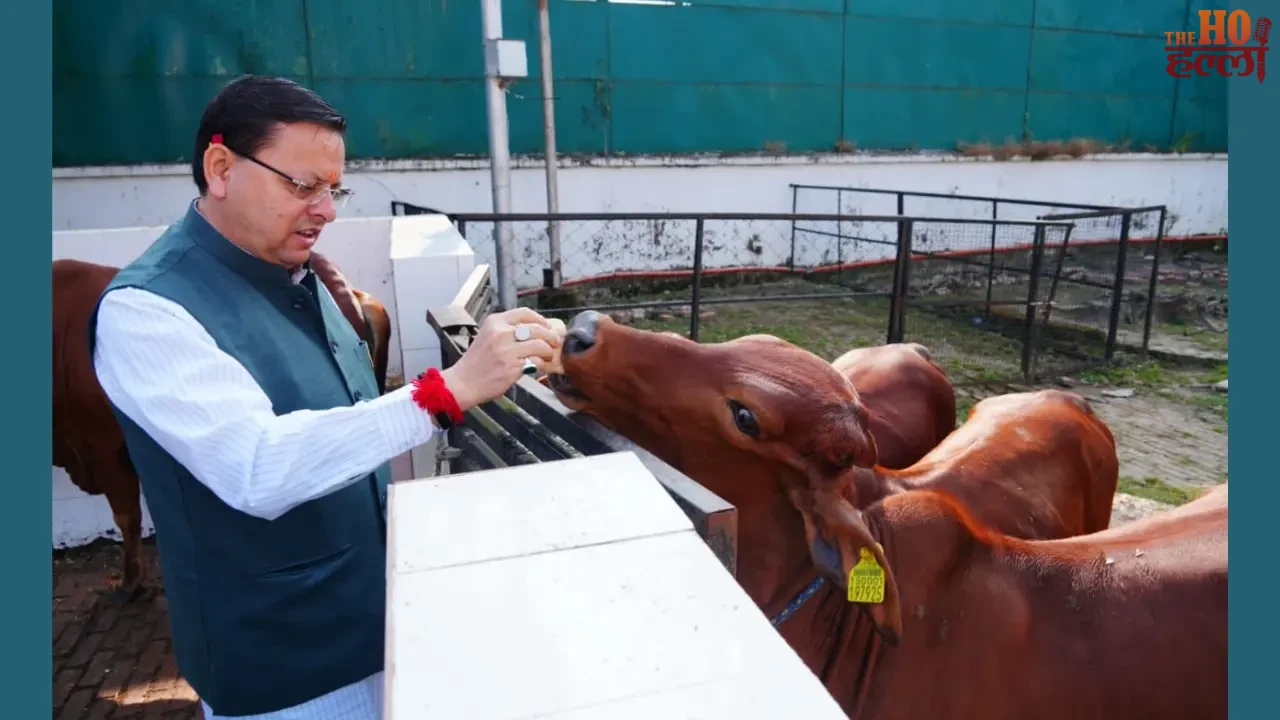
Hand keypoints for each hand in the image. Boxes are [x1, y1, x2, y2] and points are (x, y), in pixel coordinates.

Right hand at [440, 307, 563, 410]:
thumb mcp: (487, 336)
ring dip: (548, 350)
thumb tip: (533, 330)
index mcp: (495, 322)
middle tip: (555, 341)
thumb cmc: (476, 362)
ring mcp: (507, 350)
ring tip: (548, 355)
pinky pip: (535, 361)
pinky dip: (540, 363)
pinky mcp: (512, 366)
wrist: (464, 382)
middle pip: (536, 328)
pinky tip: (539, 365)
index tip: (547, 326)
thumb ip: (507, 331)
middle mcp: (501, 333)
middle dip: (550, 335)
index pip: (525, 313)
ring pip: (539, 344)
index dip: (541, 319)